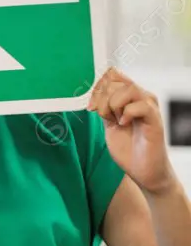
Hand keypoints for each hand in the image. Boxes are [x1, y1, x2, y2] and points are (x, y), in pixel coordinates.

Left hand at [88, 68, 176, 195]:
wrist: (142, 170)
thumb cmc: (127, 147)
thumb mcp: (108, 123)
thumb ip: (103, 106)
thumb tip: (93, 93)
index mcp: (129, 97)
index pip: (112, 75)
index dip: (97, 86)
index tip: (91, 106)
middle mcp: (141, 98)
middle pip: (116, 81)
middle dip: (102, 98)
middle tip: (104, 116)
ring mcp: (149, 108)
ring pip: (128, 89)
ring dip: (113, 104)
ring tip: (115, 120)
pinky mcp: (155, 120)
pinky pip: (141, 105)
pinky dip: (127, 113)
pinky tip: (123, 124)